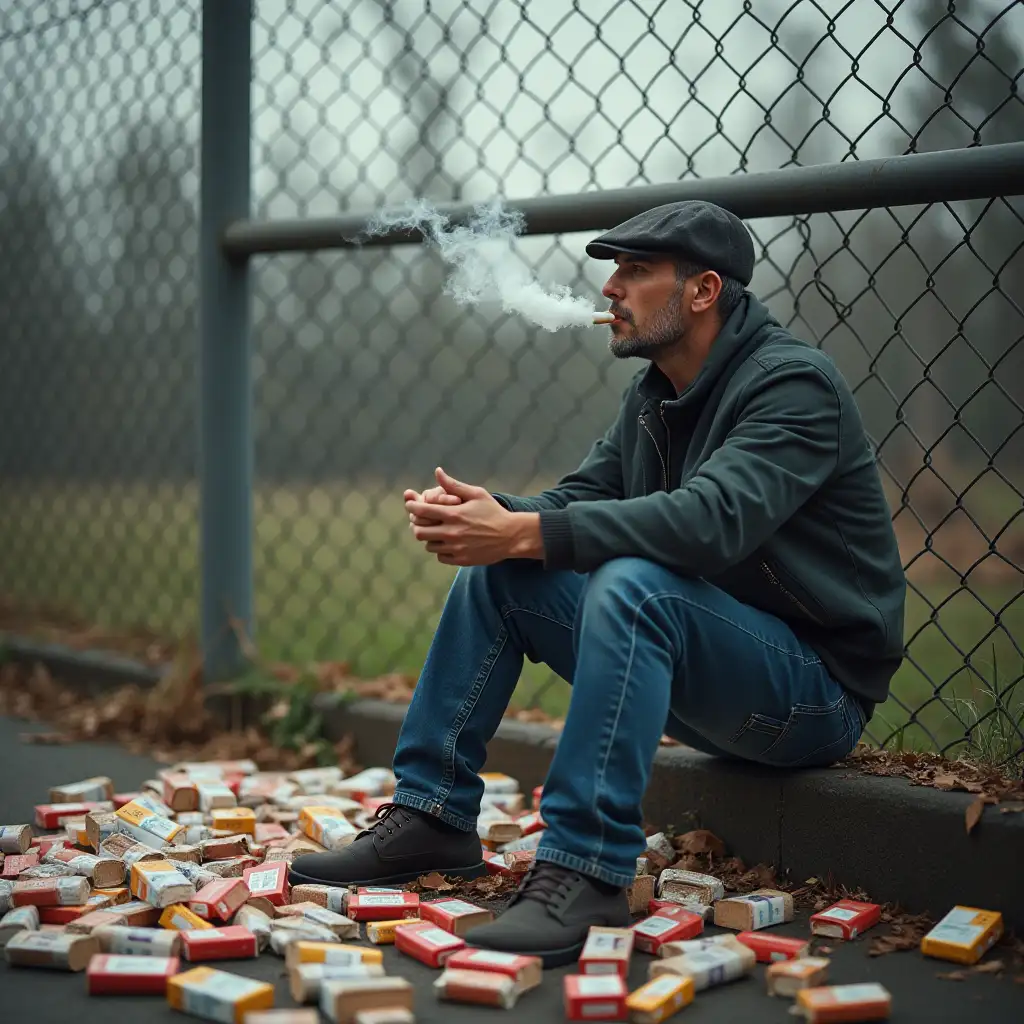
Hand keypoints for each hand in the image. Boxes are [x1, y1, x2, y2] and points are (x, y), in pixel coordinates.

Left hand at [406, 467, 541, 565]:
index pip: (422, 511)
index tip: (410, 505)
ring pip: (428, 546)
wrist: (511, 536)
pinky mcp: (461, 560)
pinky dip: (441, 550)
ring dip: (430, 538)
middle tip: (422, 520)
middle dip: (417, 524)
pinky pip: (440, 557)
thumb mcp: (476, 494)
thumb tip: (437, 472)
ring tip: (438, 531)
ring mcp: (456, 548)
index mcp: (454, 514)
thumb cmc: (493, 512)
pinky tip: (449, 542)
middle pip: (419, 532)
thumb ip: (454, 485)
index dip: (412, 506)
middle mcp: (452, 533)